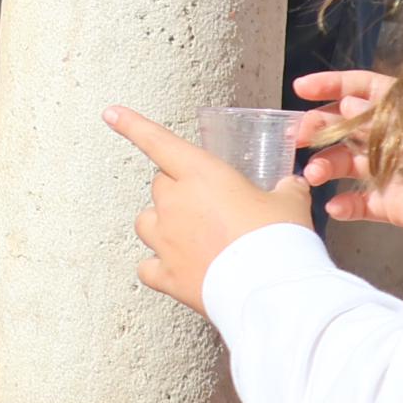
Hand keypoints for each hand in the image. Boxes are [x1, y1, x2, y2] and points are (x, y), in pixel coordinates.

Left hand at [104, 103, 315, 310]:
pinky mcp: (166, 275)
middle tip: (210, 206)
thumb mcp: (290, 203)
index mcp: (201, 175)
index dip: (133, 125)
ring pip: (146, 222)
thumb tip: (291, 184)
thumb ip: (285, 188)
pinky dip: (159, 267)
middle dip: (179, 191)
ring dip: (163, 225)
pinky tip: (178, 269)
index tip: (110, 113)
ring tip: (193, 236)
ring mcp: (165, 240)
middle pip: (160, 185)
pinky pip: (148, 266)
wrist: (271, 290)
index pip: (159, 142)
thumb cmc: (279, 239)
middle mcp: (174, 203)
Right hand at [289, 68, 402, 235]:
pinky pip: (363, 204)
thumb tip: (348, 103)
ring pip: (349, 165)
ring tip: (313, 176)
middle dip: (319, 129)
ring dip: (326, 167)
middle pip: (348, 127)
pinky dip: (345, 206)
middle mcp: (397, 139)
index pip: (365, 88)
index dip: (332, 84)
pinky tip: (334, 206)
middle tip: (298, 138)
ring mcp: (396, 173)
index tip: (301, 89)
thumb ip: (381, 118)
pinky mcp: (398, 206)